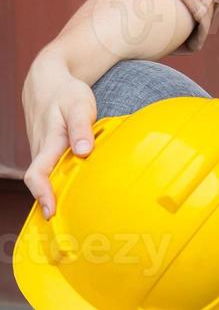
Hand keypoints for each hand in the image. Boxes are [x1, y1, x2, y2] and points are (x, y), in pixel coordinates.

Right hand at [22, 48, 100, 218]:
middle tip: (67, 233)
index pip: (37, 175)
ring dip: (57, 195)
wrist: (48, 81)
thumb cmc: (66, 93)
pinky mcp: (50, 151)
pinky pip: (52, 170)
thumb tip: (85, 152)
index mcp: (48, 143)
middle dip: (50, 206)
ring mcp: (44, 151)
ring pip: (48, 178)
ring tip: (75, 222)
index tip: (52, 212)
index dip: (42, 194)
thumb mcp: (78, 104)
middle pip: (42, 184)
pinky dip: (60, 183)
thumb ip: (82, 128)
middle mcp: (42, 151)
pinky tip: (77, 195)